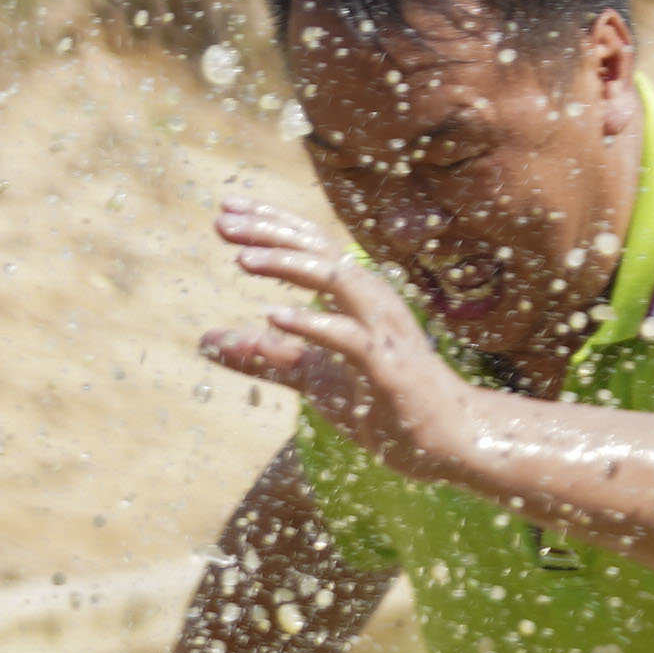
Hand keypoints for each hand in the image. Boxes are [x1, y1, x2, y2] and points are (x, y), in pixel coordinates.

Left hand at [198, 199, 491, 481]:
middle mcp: (373, 302)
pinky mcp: (388, 367)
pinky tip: (274, 316)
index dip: (271, 226)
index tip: (226, 212)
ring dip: (290, 265)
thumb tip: (206, 341)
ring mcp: (383, 332)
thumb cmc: (385, 402)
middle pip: (321, 250)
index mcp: (357, 298)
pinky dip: (312, 323)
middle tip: (223, 221)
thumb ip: (263, 356)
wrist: (448, 441)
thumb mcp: (312, 376)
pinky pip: (349, 336)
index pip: (312, 246)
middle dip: (271, 232)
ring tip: (243, 259)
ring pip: (339, 280)